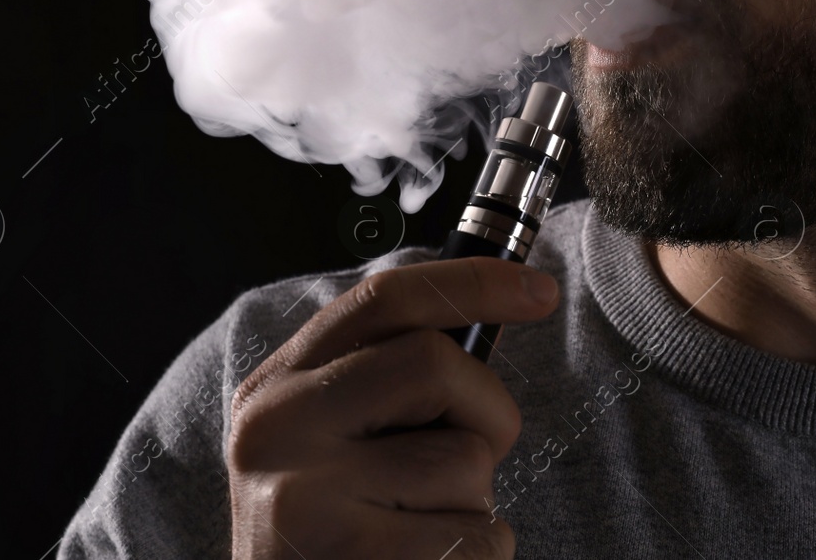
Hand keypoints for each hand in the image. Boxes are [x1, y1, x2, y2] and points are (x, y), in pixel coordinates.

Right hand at [227, 256, 559, 558]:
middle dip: (484, 409)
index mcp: (276, 388)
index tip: (541, 291)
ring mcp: (304, 499)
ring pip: (464, 461)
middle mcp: (275, 431)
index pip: (383, 300)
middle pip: (433, 363)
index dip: (472, 283)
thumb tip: (495, 310)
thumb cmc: (335, 534)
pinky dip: (479, 554)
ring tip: (419, 533)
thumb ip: (386, 380)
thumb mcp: (333, 443)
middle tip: (470, 462)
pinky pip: (478, 536)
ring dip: (473, 502)